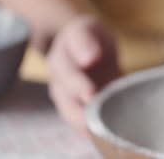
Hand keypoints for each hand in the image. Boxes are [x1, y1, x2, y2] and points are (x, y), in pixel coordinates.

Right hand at [46, 16, 120, 133]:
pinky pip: (81, 122)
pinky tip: (104, 135)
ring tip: (101, 133)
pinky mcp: (79, 107)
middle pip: (66, 100)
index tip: (90, 93)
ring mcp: (67, 97)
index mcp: (60, 59)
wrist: (86, 45)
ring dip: (84, 125)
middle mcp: (60, 81)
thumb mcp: (87, 29)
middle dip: (80, 112)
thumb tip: (89, 57)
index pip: (67, 73)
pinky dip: (91, 129)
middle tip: (95, 120)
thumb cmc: (89, 36)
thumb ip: (85, 40)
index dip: (78, 85)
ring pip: (71, 115)